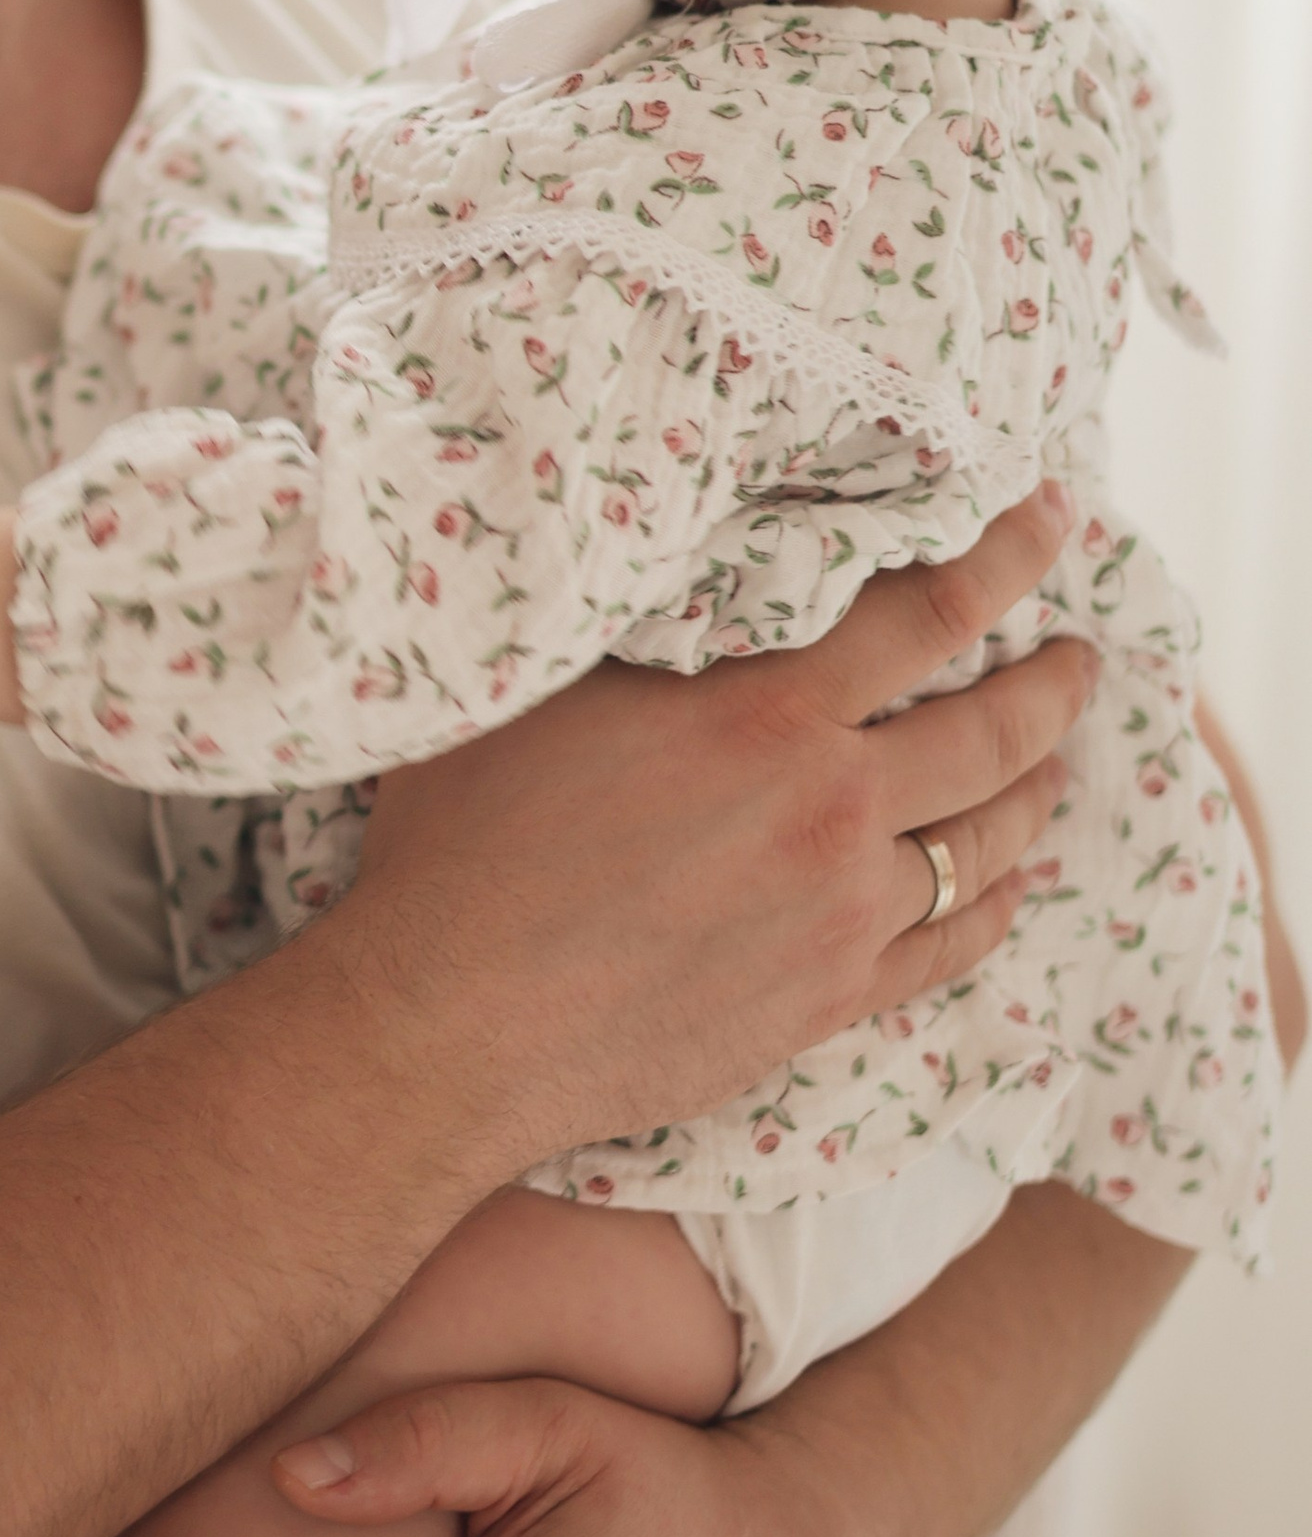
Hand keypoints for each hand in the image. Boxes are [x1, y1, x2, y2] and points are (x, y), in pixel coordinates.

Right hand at [327, 483, 1095, 1173]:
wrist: (451, 1019)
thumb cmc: (463, 840)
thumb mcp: (540, 687)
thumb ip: (639, 627)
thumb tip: (681, 562)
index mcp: (765, 713)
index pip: (926, 611)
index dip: (1004, 555)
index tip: (1052, 517)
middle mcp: (827, 808)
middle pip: (990, 732)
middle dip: (1054, 685)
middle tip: (1085, 658)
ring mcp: (838, 915)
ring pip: (984, 844)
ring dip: (1034, 795)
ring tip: (1058, 766)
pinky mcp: (823, 1003)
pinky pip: (948, 949)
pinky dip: (996, 907)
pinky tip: (1014, 888)